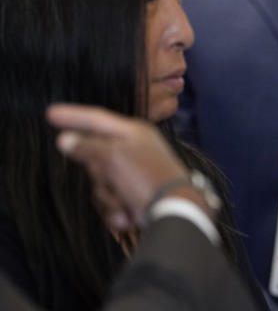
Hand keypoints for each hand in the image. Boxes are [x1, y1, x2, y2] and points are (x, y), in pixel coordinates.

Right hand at [46, 104, 192, 232]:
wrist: (176, 212)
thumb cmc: (146, 178)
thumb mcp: (113, 158)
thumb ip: (87, 147)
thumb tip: (65, 139)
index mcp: (134, 133)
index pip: (97, 119)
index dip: (73, 116)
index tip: (51, 112)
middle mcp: (135, 149)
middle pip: (95, 158)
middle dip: (99, 176)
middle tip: (112, 180)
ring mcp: (135, 173)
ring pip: (101, 184)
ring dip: (109, 199)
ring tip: (124, 204)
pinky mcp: (135, 194)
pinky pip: (111, 201)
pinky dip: (117, 211)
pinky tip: (128, 217)